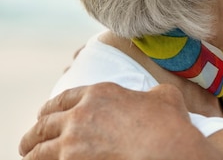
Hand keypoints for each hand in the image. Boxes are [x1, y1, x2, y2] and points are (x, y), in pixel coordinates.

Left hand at [19, 83, 212, 159]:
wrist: (166, 150)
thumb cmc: (170, 124)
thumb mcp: (165, 96)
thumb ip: (151, 94)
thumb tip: (153, 97)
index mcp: (100, 93)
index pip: (64, 98)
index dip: (52, 108)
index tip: (46, 115)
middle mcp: (81, 113)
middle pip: (45, 122)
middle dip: (35, 132)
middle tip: (31, 140)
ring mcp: (73, 140)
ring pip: (38, 147)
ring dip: (31, 152)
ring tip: (29, 157)